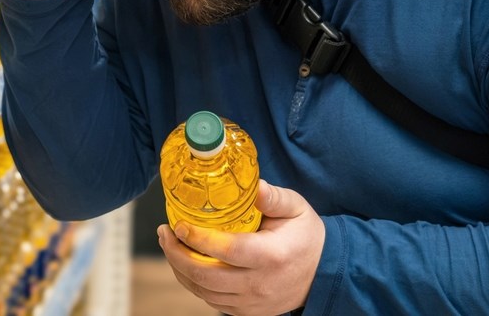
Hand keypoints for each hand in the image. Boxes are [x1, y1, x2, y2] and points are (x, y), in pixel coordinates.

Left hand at [157, 180, 324, 315]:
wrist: (323, 272)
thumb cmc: (306, 236)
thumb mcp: (297, 208)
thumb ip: (275, 197)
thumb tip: (255, 186)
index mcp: (271, 256)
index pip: (227, 250)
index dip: (198, 238)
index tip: (179, 224)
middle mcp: (259, 284)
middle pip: (206, 276)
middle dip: (177, 255)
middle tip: (165, 233)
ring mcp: (252, 302)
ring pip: (204, 292)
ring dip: (180, 269)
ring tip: (169, 245)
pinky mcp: (247, 312)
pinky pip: (212, 301)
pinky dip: (193, 283)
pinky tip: (185, 263)